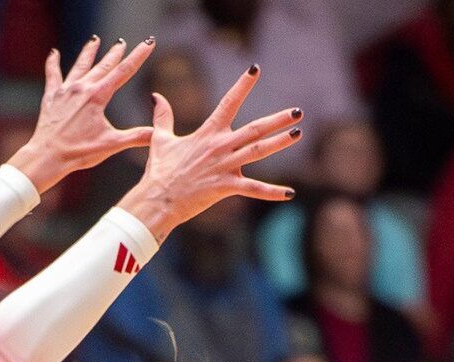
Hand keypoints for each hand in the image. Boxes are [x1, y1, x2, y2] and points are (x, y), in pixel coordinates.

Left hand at [7, 37, 156, 193]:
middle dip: (115, 53)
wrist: (47, 156)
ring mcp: (66, 90)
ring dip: (89, 52)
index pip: (124, 71)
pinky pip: (53, 75)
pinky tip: (54, 53)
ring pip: (80, 65)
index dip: (138, 56)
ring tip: (95, 40)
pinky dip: (53, 63)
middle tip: (122, 42)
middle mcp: (82, 88)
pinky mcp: (52, 97)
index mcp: (98, 96)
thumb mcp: (111, 144)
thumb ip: (136, 137)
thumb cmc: (79, 151)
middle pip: (103, 65)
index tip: (148, 43)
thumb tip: (157, 134)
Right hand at [118, 64, 303, 240]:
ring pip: (257, 151)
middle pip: (254, 129)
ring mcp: (224, 166)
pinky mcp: (225, 187)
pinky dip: (271, 192)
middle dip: (277, 120)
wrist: (156, 200)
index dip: (242, 85)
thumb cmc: (159, 172)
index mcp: (207, 134)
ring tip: (297, 134)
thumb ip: (163, 118)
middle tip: (297, 112)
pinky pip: (253, 188)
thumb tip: (156, 96)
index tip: (255, 69)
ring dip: (279, 142)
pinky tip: (289, 193)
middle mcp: (219, 147)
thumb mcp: (160, 141)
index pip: (228, 103)